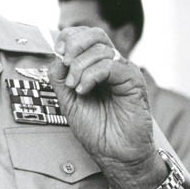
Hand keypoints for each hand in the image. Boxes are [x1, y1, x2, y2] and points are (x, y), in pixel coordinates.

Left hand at [48, 27, 165, 188]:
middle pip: (95, 34)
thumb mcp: (67, 99)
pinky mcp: (133, 80)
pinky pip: (110, 64)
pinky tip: (84, 90)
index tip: (58, 53)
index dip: (69, 38)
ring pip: (100, 49)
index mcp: (96, 66)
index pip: (84, 36)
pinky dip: (91, 75)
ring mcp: (123, 71)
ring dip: (79, 66)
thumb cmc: (96, 129)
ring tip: (75, 87)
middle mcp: (111, 65)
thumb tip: (56, 54)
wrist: (115, 154)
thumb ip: (60, 76)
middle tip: (64, 62)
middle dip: (74, 43)